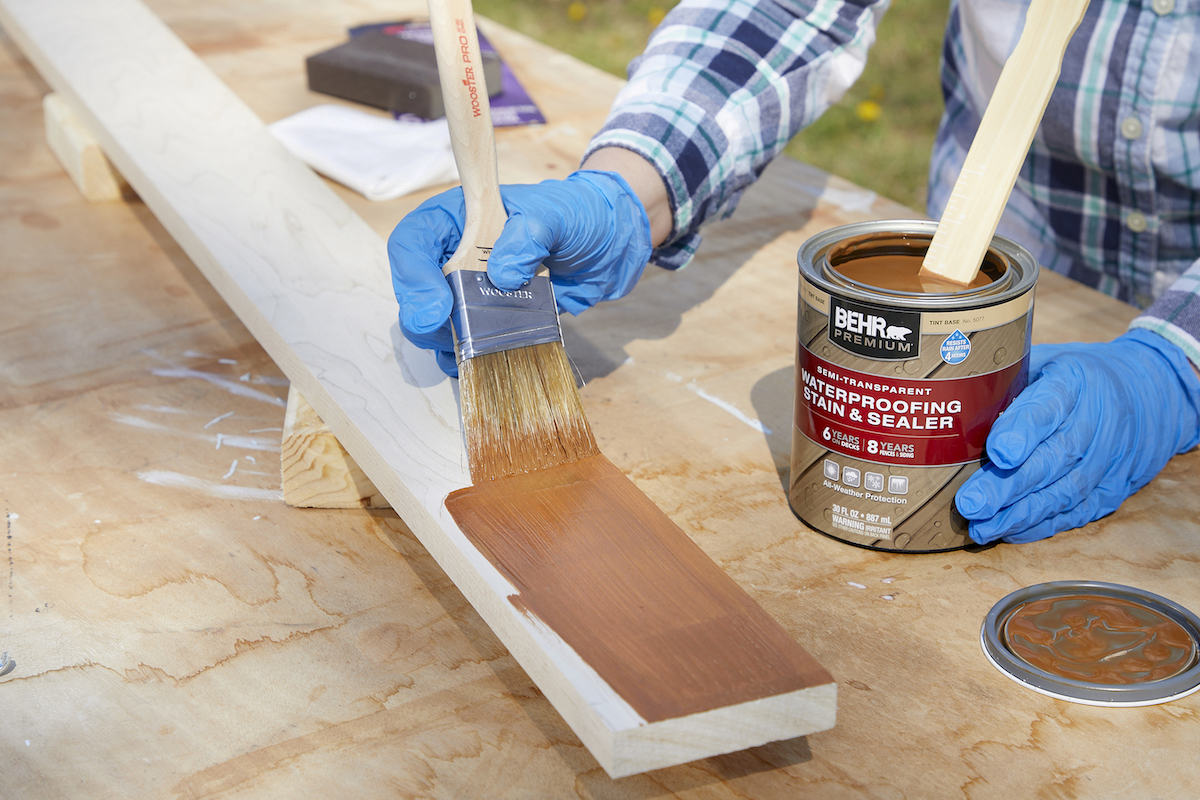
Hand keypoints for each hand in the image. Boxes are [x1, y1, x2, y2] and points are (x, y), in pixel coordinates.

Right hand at [388, 170, 652, 375]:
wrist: (608, 247)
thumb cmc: (577, 216)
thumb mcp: (556, 214)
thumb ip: (529, 234)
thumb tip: (502, 272)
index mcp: (460, 217)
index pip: (414, 241)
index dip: (413, 275)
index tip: (434, 308)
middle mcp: (455, 254)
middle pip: (416, 289)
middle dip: (424, 317)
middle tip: (445, 333)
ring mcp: (470, 291)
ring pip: (436, 323)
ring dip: (446, 342)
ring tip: (471, 352)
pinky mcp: (489, 319)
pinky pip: (464, 344)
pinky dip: (467, 359)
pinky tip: (478, 366)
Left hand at [955, 329, 1199, 543]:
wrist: (1149, 394)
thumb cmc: (1076, 378)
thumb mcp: (1045, 359)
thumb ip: (1006, 377)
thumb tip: (949, 397)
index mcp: (1074, 381)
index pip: (1049, 406)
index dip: (1024, 431)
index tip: (999, 453)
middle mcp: (1096, 420)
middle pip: (1054, 457)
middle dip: (1010, 485)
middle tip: (971, 503)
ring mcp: (1109, 458)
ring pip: (1066, 490)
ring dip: (1022, 513)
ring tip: (982, 526)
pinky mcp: (1113, 487)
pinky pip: (1078, 510)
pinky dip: (1044, 525)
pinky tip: (1011, 532)